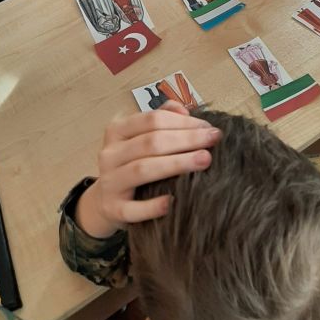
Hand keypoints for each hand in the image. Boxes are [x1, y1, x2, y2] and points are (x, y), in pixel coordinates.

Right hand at [75, 103, 220, 237]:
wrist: (106, 201)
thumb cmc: (131, 163)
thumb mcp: (140, 136)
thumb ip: (162, 118)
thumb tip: (185, 111)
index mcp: (117, 130)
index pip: (152, 120)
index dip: (182, 122)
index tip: (208, 126)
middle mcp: (110, 153)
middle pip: (150, 142)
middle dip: (186, 139)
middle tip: (213, 140)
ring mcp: (109, 181)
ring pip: (143, 169)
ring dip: (176, 163)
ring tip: (204, 160)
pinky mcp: (112, 209)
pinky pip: (132, 208)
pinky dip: (152, 206)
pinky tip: (172, 202)